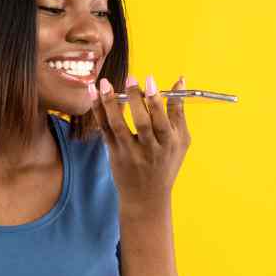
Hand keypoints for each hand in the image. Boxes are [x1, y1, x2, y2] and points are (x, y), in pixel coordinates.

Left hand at [89, 74, 190, 216]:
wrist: (147, 197)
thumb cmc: (166, 164)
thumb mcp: (181, 141)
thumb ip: (179, 111)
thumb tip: (180, 80)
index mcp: (168, 144)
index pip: (163, 121)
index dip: (157, 101)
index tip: (151, 80)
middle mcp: (149, 149)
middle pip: (142, 122)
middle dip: (135, 99)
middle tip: (131, 78)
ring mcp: (129, 152)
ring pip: (118, 125)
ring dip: (110, 103)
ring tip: (104, 83)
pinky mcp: (114, 153)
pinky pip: (105, 129)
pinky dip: (99, 111)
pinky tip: (94, 95)